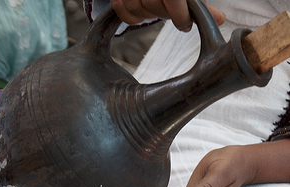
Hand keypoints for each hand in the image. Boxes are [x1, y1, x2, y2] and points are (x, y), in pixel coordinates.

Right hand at [110, 0, 224, 30]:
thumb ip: (199, 5)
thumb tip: (220, 20)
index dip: (179, 15)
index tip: (185, 26)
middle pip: (152, 4)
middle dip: (166, 15)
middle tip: (174, 16)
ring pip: (137, 9)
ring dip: (149, 16)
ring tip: (158, 10)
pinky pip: (122, 10)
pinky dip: (132, 16)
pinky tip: (143, 13)